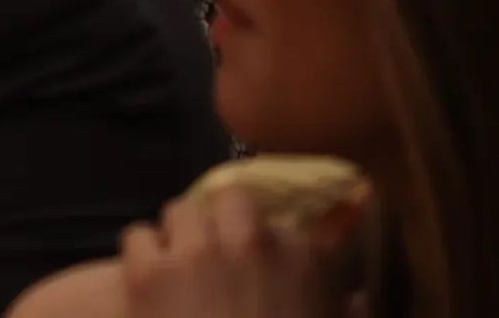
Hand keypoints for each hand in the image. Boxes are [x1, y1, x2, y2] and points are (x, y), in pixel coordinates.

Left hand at [1, 184, 367, 316]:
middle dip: (224, 226)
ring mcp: (194, 253)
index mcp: (302, 260)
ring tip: (184, 272)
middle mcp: (249, 241)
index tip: (266, 273)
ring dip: (183, 238)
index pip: (285, 226)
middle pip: (229, 200)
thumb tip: (361, 298)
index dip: (271, 250)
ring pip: (180, 211)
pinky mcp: (146, 272)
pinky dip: (142, 262)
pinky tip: (152, 290)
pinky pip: (137, 238)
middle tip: (220, 263)